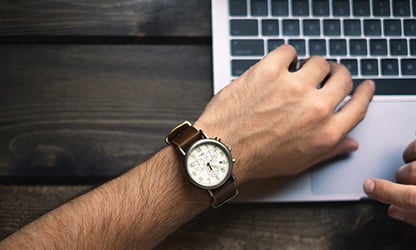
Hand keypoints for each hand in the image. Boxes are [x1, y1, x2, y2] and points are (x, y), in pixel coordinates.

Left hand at [195, 45, 374, 183]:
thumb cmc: (257, 159)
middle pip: (342, 78)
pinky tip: (280, 65)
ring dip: (310, 65)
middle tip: (328, 74)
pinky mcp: (269, 72)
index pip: (359, 105)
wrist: (222, 151)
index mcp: (326, 132)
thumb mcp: (299, 162)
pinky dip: (286, 56)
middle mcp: (314, 108)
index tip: (364, 86)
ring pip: (318, 61)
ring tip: (297, 72)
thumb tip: (349, 142)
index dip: (364, 93)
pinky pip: (288, 51)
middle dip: (337, 74)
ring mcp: (293, 87)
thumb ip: (329, 150)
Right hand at [364, 139, 415, 224]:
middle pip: (408, 173)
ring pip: (415, 152)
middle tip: (402, 181)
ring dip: (410, 159)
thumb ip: (413, 215)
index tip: (369, 187)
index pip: (408, 197)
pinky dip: (414, 148)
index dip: (385, 192)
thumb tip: (394, 210)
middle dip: (400, 176)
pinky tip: (415, 154)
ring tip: (414, 165)